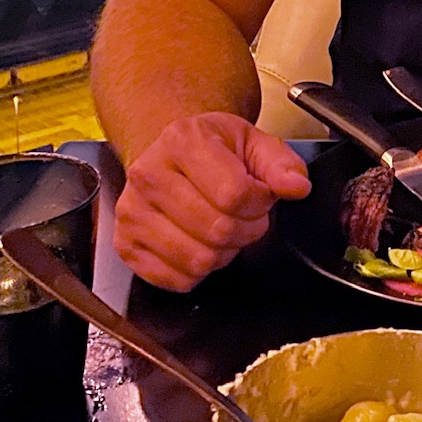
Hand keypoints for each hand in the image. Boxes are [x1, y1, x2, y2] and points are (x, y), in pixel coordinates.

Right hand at [114, 112, 310, 291]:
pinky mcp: (126, 245)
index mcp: (182, 141)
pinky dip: (198, 271)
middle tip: (245, 214)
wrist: (168, 153)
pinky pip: (175, 280)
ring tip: (222, 226)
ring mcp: (132, 213)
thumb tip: (296, 186)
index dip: (260, 203)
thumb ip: (280, 163)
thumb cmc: (209, 148)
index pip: (234, 194)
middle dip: (247, 229)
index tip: (259, 195)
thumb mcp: (251, 141)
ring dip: (224, 252)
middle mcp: (149, 176)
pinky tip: (199, 242)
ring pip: (198, 260)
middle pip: (217, 230)